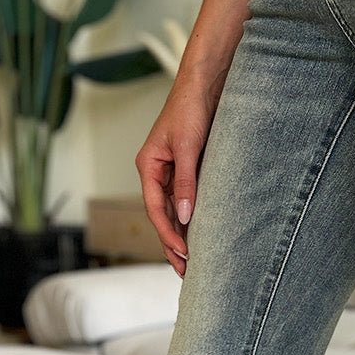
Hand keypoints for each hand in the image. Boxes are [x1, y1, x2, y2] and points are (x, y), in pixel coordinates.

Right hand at [135, 70, 218, 278]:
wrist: (205, 84)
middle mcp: (156, 171)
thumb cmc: (190, 108)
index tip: (181, 253)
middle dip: (172, 242)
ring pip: (174, 210)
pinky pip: (186, 198)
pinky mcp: (187, 168)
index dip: (167, 234)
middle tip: (186, 270)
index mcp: (149, 166)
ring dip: (182, 234)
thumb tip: (186, 216)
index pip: (155, 209)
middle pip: (162, 215)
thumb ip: (185, 181)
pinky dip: (192, 217)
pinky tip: (200, 233)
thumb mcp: (188, 147)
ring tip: (192, 260)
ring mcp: (171, 170)